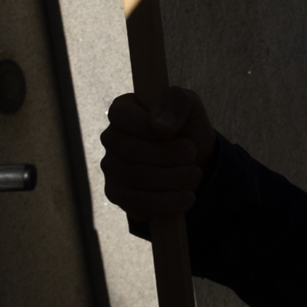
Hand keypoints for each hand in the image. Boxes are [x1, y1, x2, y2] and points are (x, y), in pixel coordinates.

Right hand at [100, 86, 219, 233]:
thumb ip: (176, 102)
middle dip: (167, 156)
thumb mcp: (190, 106)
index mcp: (123, 110)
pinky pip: (136, 203)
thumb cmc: (187, 129)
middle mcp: (111, 138)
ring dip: (172, 180)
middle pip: (129, 150)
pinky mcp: (117, 194)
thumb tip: (160, 125)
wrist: (195, 163)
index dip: (148, 127)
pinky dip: (166, 203)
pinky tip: (185, 197)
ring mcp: (111, 168)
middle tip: (192, 157)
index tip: (175, 134)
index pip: (120, 116)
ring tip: (194, 177)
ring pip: (135, 178)